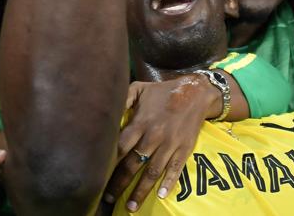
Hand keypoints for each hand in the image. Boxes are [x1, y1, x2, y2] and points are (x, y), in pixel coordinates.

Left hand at [104, 76, 218, 210]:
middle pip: (133, 164)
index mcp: (141, 122)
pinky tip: (160, 195)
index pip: (120, 147)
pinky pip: (175, 169)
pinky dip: (168, 183)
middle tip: (108, 198)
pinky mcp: (184, 149)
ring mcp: (170, 144)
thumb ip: (123, 99)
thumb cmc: (163, 92)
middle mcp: (154, 135)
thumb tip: (106, 109)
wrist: (195, 92)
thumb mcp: (140, 89)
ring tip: (131, 207)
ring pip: (152, 172)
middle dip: (120, 183)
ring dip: (141, 191)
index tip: (98, 177)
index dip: (109, 163)